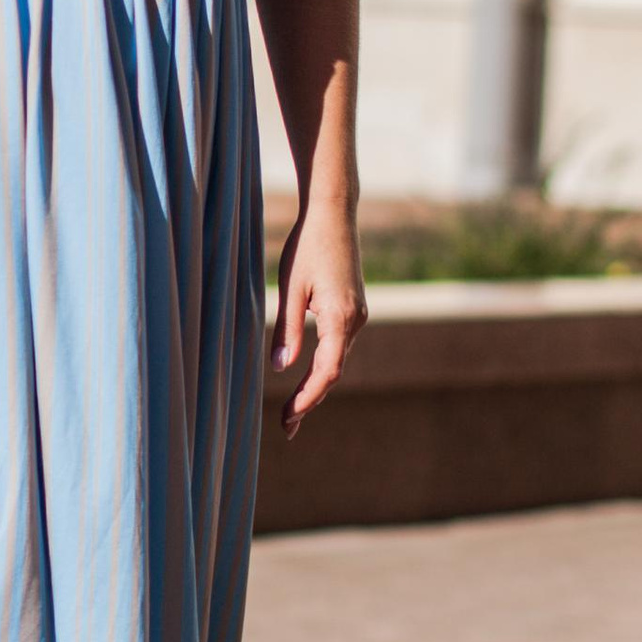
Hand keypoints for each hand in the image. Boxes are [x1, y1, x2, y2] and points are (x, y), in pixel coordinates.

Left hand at [271, 198, 365, 437]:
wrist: (333, 214)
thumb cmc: (307, 245)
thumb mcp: (291, 287)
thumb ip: (287, 329)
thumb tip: (281, 369)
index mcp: (341, 318)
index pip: (326, 372)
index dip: (307, 399)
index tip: (288, 419)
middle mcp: (357, 321)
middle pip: (334, 372)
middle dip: (310, 401)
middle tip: (286, 428)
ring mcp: (359, 315)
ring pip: (338, 361)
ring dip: (316, 386)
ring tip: (292, 411)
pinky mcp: (354, 309)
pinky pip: (339, 347)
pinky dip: (323, 367)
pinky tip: (307, 379)